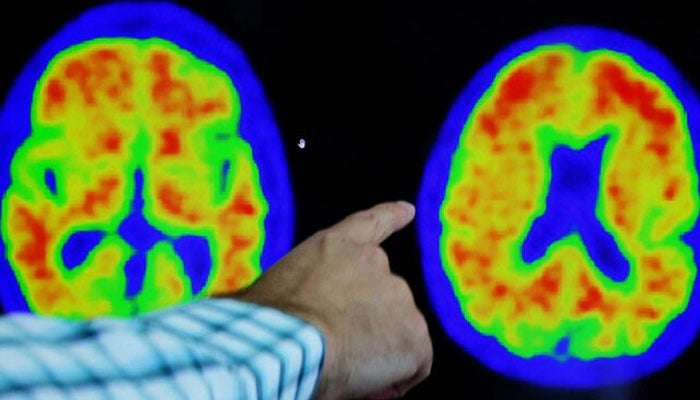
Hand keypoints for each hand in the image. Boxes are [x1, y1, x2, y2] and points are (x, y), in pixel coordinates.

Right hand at [234, 201, 432, 398]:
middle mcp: (374, 261)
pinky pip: (414, 364)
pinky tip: (370, 386)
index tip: (408, 210)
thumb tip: (258, 311)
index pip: (371, 224)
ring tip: (340, 366)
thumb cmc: (262, 324)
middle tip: (334, 351)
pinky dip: (397, 379)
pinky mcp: (414, 333)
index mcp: (336, 245)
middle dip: (367, 325)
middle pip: (383, 299)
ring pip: (396, 334)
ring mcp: (398, 295)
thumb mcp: (267, 294)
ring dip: (378, 353)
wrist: (286, 340)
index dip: (392, 216)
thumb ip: (288, 295)